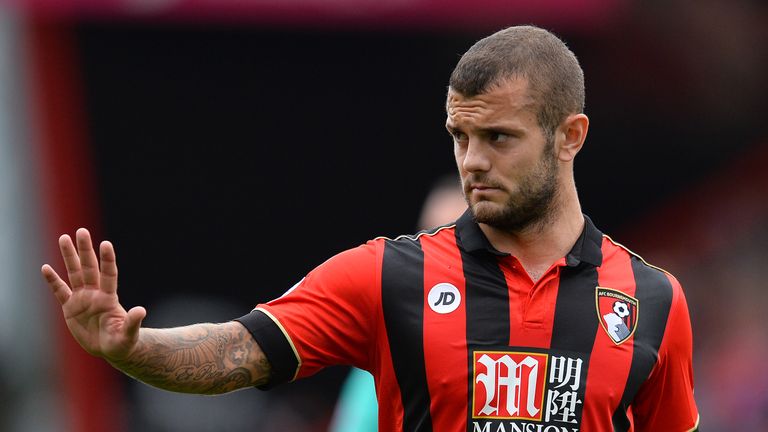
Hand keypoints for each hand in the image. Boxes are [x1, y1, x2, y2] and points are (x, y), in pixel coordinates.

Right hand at [41, 228, 145, 360]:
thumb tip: (141, 310)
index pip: (109, 274)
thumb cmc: (122, 342)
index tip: (106, 243)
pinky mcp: (70, 308)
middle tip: (81, 231)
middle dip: (85, 250)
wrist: (110, 349)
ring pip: (74, 273)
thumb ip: (132, 322)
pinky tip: (46, 268)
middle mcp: (95, 294)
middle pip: (89, 268)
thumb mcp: (128, 334)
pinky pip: (60, 291)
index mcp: (109, 298)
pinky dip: (53, 280)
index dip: (107, 260)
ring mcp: (82, 299)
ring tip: (64, 238)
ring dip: (69, 257)